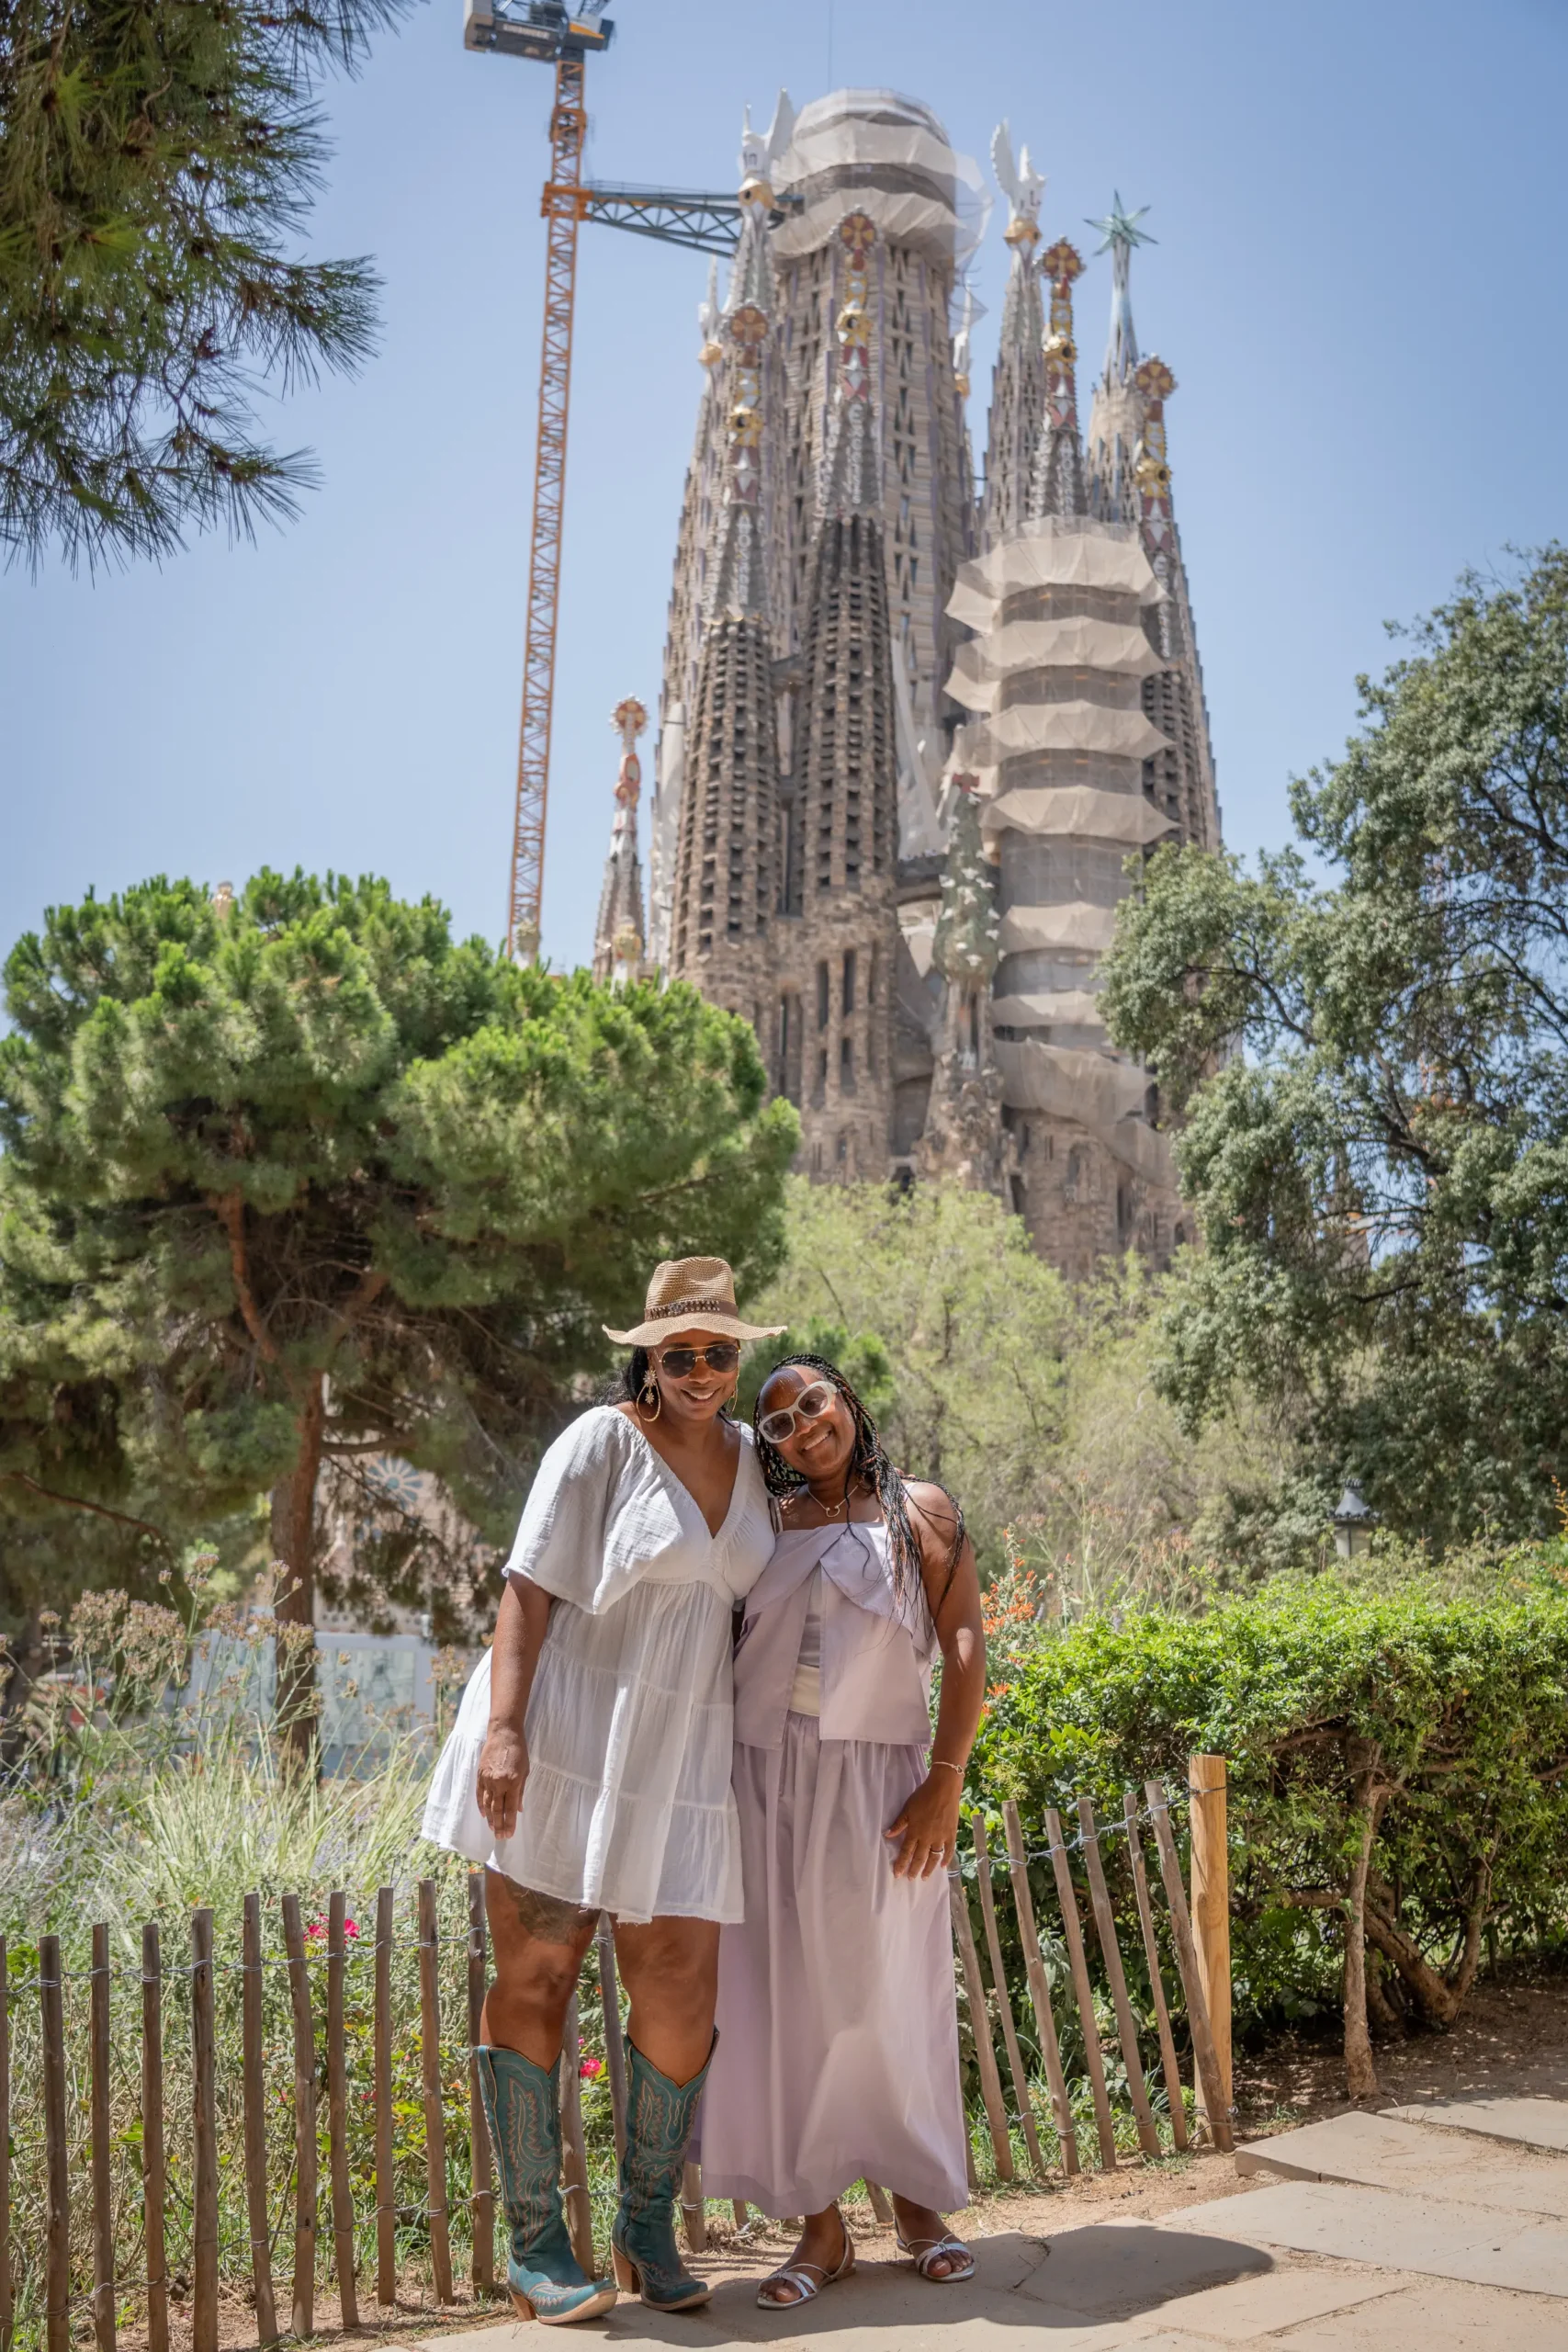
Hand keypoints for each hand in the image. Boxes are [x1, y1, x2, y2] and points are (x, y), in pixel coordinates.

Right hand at [476, 1721, 527, 1841]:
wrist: (504, 1733)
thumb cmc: (519, 1751)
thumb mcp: (525, 1771)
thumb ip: (521, 1791)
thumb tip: (518, 1809)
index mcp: (513, 1782)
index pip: (510, 1808)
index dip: (510, 1823)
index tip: (509, 1834)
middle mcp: (499, 1783)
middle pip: (497, 1809)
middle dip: (499, 1825)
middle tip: (500, 1837)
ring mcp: (487, 1779)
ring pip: (487, 1804)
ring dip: (490, 1819)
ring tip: (492, 1829)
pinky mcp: (480, 1775)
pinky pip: (479, 1794)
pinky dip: (481, 1806)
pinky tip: (484, 1814)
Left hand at [885, 1770, 963, 1879]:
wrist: (944, 1788)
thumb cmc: (923, 1796)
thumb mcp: (907, 1808)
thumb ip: (899, 1823)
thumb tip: (887, 1835)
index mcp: (915, 1831)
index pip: (906, 1851)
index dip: (901, 1863)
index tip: (898, 1874)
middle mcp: (927, 1838)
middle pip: (920, 1857)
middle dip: (914, 1869)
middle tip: (910, 1879)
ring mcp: (940, 1837)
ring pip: (934, 1857)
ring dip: (929, 1868)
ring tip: (924, 1877)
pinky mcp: (951, 1834)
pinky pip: (948, 1850)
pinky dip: (945, 1859)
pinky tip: (942, 1866)